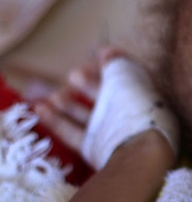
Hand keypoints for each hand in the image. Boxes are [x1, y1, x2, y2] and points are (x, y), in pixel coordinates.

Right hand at [36, 47, 178, 169]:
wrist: (136, 150)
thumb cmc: (135, 108)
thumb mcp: (126, 77)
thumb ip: (115, 63)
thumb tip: (107, 51)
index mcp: (141, 95)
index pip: (125, 77)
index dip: (110, 65)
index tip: (96, 54)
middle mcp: (127, 114)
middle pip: (104, 95)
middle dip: (87, 83)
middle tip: (73, 75)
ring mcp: (111, 132)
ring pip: (85, 114)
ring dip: (67, 103)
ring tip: (55, 95)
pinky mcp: (95, 149)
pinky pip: (73, 132)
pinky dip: (57, 121)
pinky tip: (40, 108)